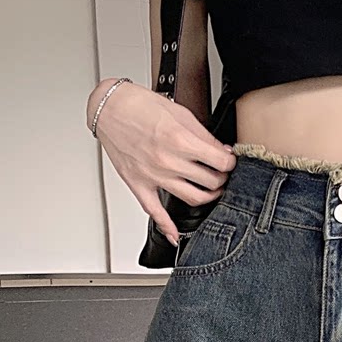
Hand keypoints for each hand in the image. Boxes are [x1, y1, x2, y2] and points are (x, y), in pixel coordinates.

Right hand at [88, 80, 235, 245]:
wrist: (110, 108)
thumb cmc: (140, 106)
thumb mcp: (180, 114)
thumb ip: (203, 136)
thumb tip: (221, 150)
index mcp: (181, 141)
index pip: (221, 162)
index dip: (231, 161)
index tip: (230, 160)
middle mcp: (168, 162)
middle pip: (211, 182)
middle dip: (222, 177)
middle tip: (222, 172)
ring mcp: (154, 177)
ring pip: (193, 198)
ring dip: (208, 196)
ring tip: (211, 189)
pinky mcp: (139, 185)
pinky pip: (155, 212)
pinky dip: (167, 227)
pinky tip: (176, 235)